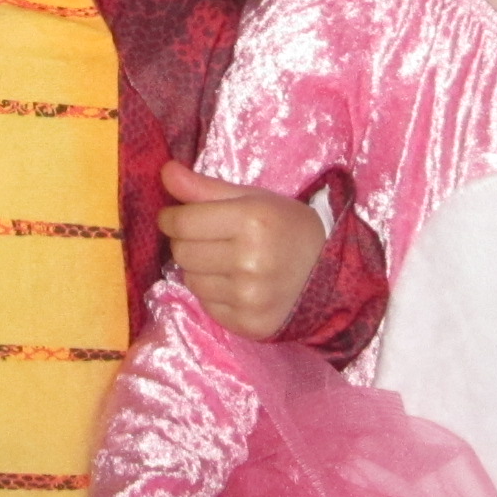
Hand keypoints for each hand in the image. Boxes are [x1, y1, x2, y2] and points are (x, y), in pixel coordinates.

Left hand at [157, 160, 325, 338]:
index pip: (182, 222)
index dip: (170, 218)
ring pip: (191, 280)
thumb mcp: (252, 198)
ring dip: (200, 269)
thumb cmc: (287, 227)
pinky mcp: (249, 324)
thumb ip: (204, 187)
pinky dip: (214, 294)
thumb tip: (164, 172)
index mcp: (252, 221)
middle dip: (186, 242)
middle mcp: (251, 261)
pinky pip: (207, 306)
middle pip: (182, 252)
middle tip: (209, 238)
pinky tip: (236, 284)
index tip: (173, 216)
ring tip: (226, 262)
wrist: (331, 273)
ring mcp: (250, 297)